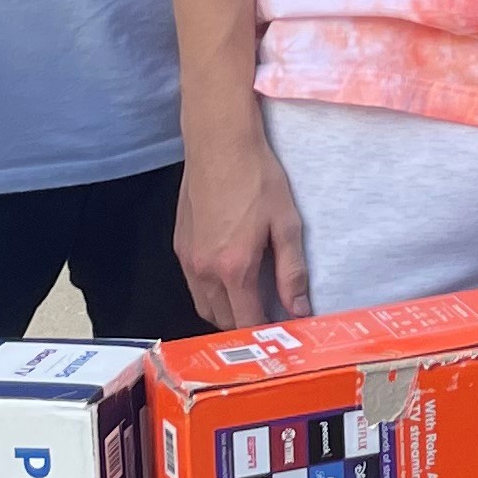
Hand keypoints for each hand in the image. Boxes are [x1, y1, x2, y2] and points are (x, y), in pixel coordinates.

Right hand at [177, 103, 311, 328]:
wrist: (219, 145)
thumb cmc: (257, 178)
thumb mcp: (286, 223)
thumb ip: (291, 271)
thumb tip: (298, 309)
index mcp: (234, 269)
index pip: (246, 322)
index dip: (264, 333)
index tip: (281, 333)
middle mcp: (204, 271)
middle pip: (222, 321)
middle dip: (245, 326)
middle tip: (270, 317)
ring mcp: (187, 260)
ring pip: (204, 307)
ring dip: (226, 313)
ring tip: (251, 301)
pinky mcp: (179, 246)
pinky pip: (194, 286)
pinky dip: (211, 294)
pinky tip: (230, 278)